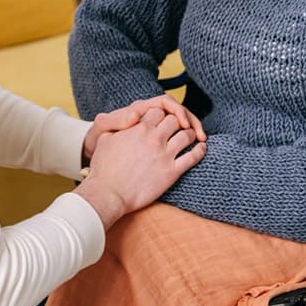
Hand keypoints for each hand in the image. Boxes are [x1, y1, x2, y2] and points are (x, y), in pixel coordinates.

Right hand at [74, 107, 206, 229]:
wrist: (109, 194)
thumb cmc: (104, 169)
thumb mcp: (104, 140)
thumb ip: (117, 126)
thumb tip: (126, 121)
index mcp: (139, 128)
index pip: (158, 111)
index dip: (161, 115)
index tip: (163, 120)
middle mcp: (154, 138)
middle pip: (175, 120)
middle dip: (177, 122)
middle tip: (179, 127)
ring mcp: (165, 155)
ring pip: (187, 135)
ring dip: (191, 133)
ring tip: (192, 135)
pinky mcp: (172, 172)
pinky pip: (193, 157)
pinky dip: (200, 150)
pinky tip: (202, 148)